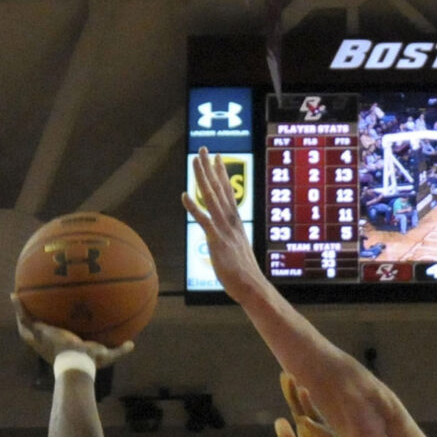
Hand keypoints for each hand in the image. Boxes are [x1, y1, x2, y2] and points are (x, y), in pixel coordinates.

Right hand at [15, 300, 133, 369]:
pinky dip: (18, 306)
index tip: (53, 323)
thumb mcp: (105, 355)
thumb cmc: (88, 362)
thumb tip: (132, 344)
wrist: (76, 362)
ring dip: (21, 310)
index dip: (51, 330)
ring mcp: (40, 336)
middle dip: (33, 320)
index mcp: (61, 344)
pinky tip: (14, 294)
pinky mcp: (36, 331)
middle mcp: (48, 340)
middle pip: (37, 330)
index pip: (55, 336)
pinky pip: (24, 316)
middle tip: (30, 307)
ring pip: (26, 323)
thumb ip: (118, 349)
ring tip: (16, 296)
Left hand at [182, 145, 261, 295]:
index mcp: (236, 222)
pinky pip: (203, 220)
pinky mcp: (217, 240)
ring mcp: (224, 229)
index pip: (228, 192)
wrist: (252, 287)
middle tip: (203, 149)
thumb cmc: (245, 273)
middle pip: (219, 189)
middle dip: (210, 168)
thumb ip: (232, 239)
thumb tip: (229, 238)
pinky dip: (194, 207)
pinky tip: (184, 195)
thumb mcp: (239, 250)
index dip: (221, 174)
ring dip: (202, 178)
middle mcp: (231, 221)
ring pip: (211, 198)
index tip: (217, 158)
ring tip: (195, 161)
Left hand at [275, 372, 356, 436]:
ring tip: (301, 390)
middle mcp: (319, 435)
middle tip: (288, 376)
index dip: (292, 395)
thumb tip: (279, 419)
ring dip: (309, 406)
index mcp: (309, 435)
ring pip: (317, 420)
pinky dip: (316, 430)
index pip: (299, 411)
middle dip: (297, 394)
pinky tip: (306, 421)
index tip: (284, 376)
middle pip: (307, 411)